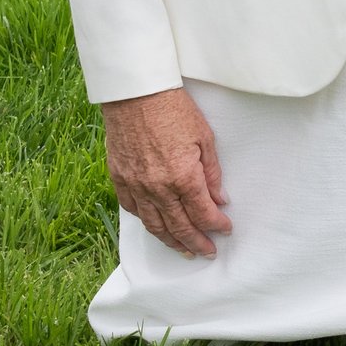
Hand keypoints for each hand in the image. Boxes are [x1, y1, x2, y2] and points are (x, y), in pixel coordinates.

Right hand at [100, 87, 231, 257]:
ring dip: (170, 240)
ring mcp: (136, 185)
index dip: (216, 225)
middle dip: (196, 242)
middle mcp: (158, 187)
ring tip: (183, 250)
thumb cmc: (174, 110)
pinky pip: (132, 209)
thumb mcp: (205, 138)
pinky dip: (146, 221)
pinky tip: (156, 226)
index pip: (203, 213)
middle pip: (179, 226)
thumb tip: (219, 199)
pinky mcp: (119, 178)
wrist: (136, 94)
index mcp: (183, 177)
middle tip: (207, 251)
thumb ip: (212, 173)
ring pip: (154, 225)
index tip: (225, 229)